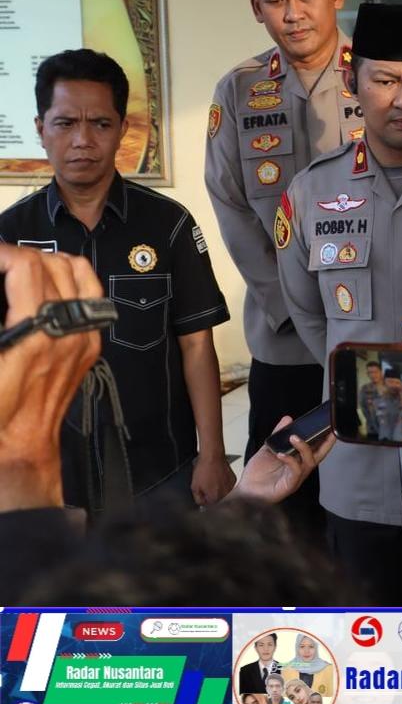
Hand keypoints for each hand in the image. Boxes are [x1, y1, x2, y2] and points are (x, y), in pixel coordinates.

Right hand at [0, 246, 102, 511]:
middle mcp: (69, 333)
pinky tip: (45, 286)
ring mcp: (84, 339)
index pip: (27, 268)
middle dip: (21, 255)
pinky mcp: (89, 347)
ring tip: (19, 268)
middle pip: (54, 265)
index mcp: (37, 336)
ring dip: (49, 262)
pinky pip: (91, 298)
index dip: (3, 252)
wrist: (19, 451)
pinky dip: (71, 280)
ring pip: (79, 276)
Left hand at [191, 453, 236, 505]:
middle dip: (212, 497)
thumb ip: (198, 499)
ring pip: (224, 494)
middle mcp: (225, 494)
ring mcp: (231, 487)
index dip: (205, 502)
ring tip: (213, 482)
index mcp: (215, 497)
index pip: (210, 507)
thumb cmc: (204, 469)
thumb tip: (201, 504)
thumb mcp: (194, 487)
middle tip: (207, 488)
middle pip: (218, 501)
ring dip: (219, 491)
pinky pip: (229, 486)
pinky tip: (218, 479)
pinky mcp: (234, 480)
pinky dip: (224, 485)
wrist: (212, 456)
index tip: (203, 497)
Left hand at [228, 416, 335, 504]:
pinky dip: (290, 461)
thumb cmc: (258, 473)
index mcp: (298, 460)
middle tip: (329, 430)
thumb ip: (278, 434)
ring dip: (304, 448)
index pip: (316, 448)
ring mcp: (296, 478)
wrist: (246, 491)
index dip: (325, 438)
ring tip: (294, 438)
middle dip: (327, 442)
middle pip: (320, 455)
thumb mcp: (268, 449)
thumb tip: (288, 418)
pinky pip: (295, 472)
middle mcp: (301, 469)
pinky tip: (281, 454)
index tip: (329, 425)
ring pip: (309, 462)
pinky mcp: (289, 485)